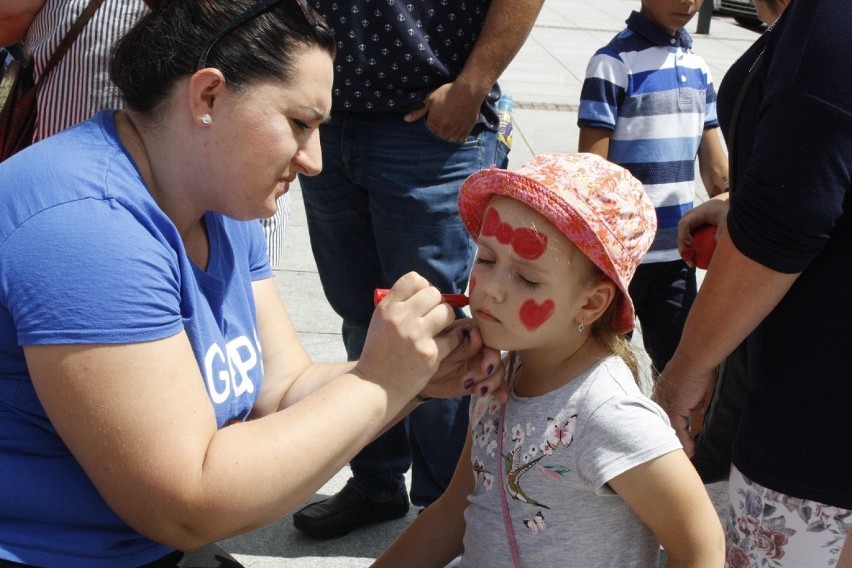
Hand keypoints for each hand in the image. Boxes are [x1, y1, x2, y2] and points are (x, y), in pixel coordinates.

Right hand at [355, 273, 457, 402]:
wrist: (375, 385)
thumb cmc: (379, 352)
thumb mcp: (380, 322)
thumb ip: (399, 304)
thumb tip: (426, 290)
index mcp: (388, 308)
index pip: (413, 279)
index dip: (423, 286)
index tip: (423, 299)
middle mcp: (402, 318)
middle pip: (434, 293)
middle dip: (437, 303)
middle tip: (434, 315)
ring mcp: (417, 336)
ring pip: (447, 312)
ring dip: (446, 319)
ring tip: (439, 328)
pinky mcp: (431, 353)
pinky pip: (454, 337)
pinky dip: (453, 339)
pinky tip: (445, 343)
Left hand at [404, 82, 481, 142]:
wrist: (468, 91)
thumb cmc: (448, 93)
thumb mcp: (430, 99)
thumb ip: (418, 111)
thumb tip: (406, 119)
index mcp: (434, 124)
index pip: (428, 133)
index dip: (430, 129)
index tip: (432, 124)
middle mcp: (444, 132)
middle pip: (438, 138)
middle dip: (438, 134)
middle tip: (442, 127)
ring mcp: (455, 133)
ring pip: (449, 141)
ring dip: (448, 138)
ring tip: (448, 131)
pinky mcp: (465, 132)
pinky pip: (459, 141)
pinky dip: (457, 138)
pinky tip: (456, 132)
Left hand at [422, 321, 506, 403]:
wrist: (422, 376)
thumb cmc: (429, 355)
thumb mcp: (442, 349)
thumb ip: (461, 344)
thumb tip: (478, 333)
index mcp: (471, 331)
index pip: (488, 337)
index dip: (490, 352)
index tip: (484, 365)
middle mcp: (481, 345)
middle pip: (496, 355)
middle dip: (489, 369)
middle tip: (471, 381)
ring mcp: (483, 363)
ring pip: (498, 370)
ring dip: (491, 382)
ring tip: (477, 391)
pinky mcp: (483, 379)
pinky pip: (496, 383)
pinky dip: (500, 390)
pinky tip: (501, 398)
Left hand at [654, 360, 716, 455]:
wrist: (695, 358)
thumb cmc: (697, 367)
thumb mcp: (694, 387)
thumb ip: (693, 402)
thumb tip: (696, 413)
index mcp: (663, 390)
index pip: (661, 411)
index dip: (665, 424)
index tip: (670, 435)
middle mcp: (660, 397)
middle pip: (661, 422)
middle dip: (666, 437)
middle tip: (673, 450)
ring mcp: (666, 403)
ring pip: (668, 428)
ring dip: (676, 442)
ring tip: (684, 455)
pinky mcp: (675, 408)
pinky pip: (678, 429)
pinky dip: (685, 441)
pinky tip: (691, 450)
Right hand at [677, 194, 729, 267]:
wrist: (722, 204)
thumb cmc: (724, 210)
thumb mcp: (726, 218)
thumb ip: (722, 228)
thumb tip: (716, 241)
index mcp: (694, 215)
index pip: (684, 225)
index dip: (683, 237)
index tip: (688, 249)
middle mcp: (688, 220)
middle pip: (681, 236)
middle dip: (683, 250)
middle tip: (691, 263)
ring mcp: (688, 225)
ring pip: (683, 240)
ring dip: (686, 253)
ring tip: (693, 264)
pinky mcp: (691, 230)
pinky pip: (687, 240)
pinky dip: (690, 250)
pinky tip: (696, 260)